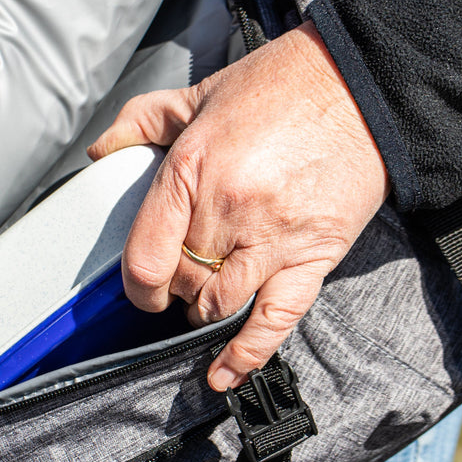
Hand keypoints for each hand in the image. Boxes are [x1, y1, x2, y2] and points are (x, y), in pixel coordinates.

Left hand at [88, 21, 390, 390]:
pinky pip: (276, 319)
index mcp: (191, 170)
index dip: (136, 286)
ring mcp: (273, 237)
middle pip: (182, 281)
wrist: (359, 87)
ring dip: (205, 311)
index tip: (140, 289)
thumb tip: (101, 152)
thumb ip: (141, 122)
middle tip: (181, 279)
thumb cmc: (279, 88)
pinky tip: (225, 375)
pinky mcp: (314, 255)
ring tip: (206, 299)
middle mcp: (228, 209)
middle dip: (175, 288)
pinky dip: (248, 354)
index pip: (146, 256)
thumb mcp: (197, 94)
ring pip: (220, 304)